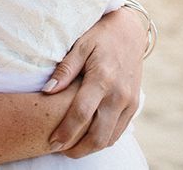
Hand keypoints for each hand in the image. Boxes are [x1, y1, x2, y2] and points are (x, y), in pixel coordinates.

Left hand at [43, 6, 145, 157]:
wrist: (130, 32)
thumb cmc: (100, 37)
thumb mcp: (80, 46)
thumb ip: (65, 70)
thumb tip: (47, 90)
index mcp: (102, 78)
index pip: (82, 113)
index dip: (66, 131)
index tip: (52, 141)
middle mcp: (119, 94)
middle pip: (98, 134)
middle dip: (78, 149)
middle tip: (59, 150)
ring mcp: (129, 102)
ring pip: (110, 137)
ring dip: (90, 148)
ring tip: (70, 148)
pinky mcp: (134, 105)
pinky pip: (119, 131)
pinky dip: (103, 139)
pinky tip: (87, 139)